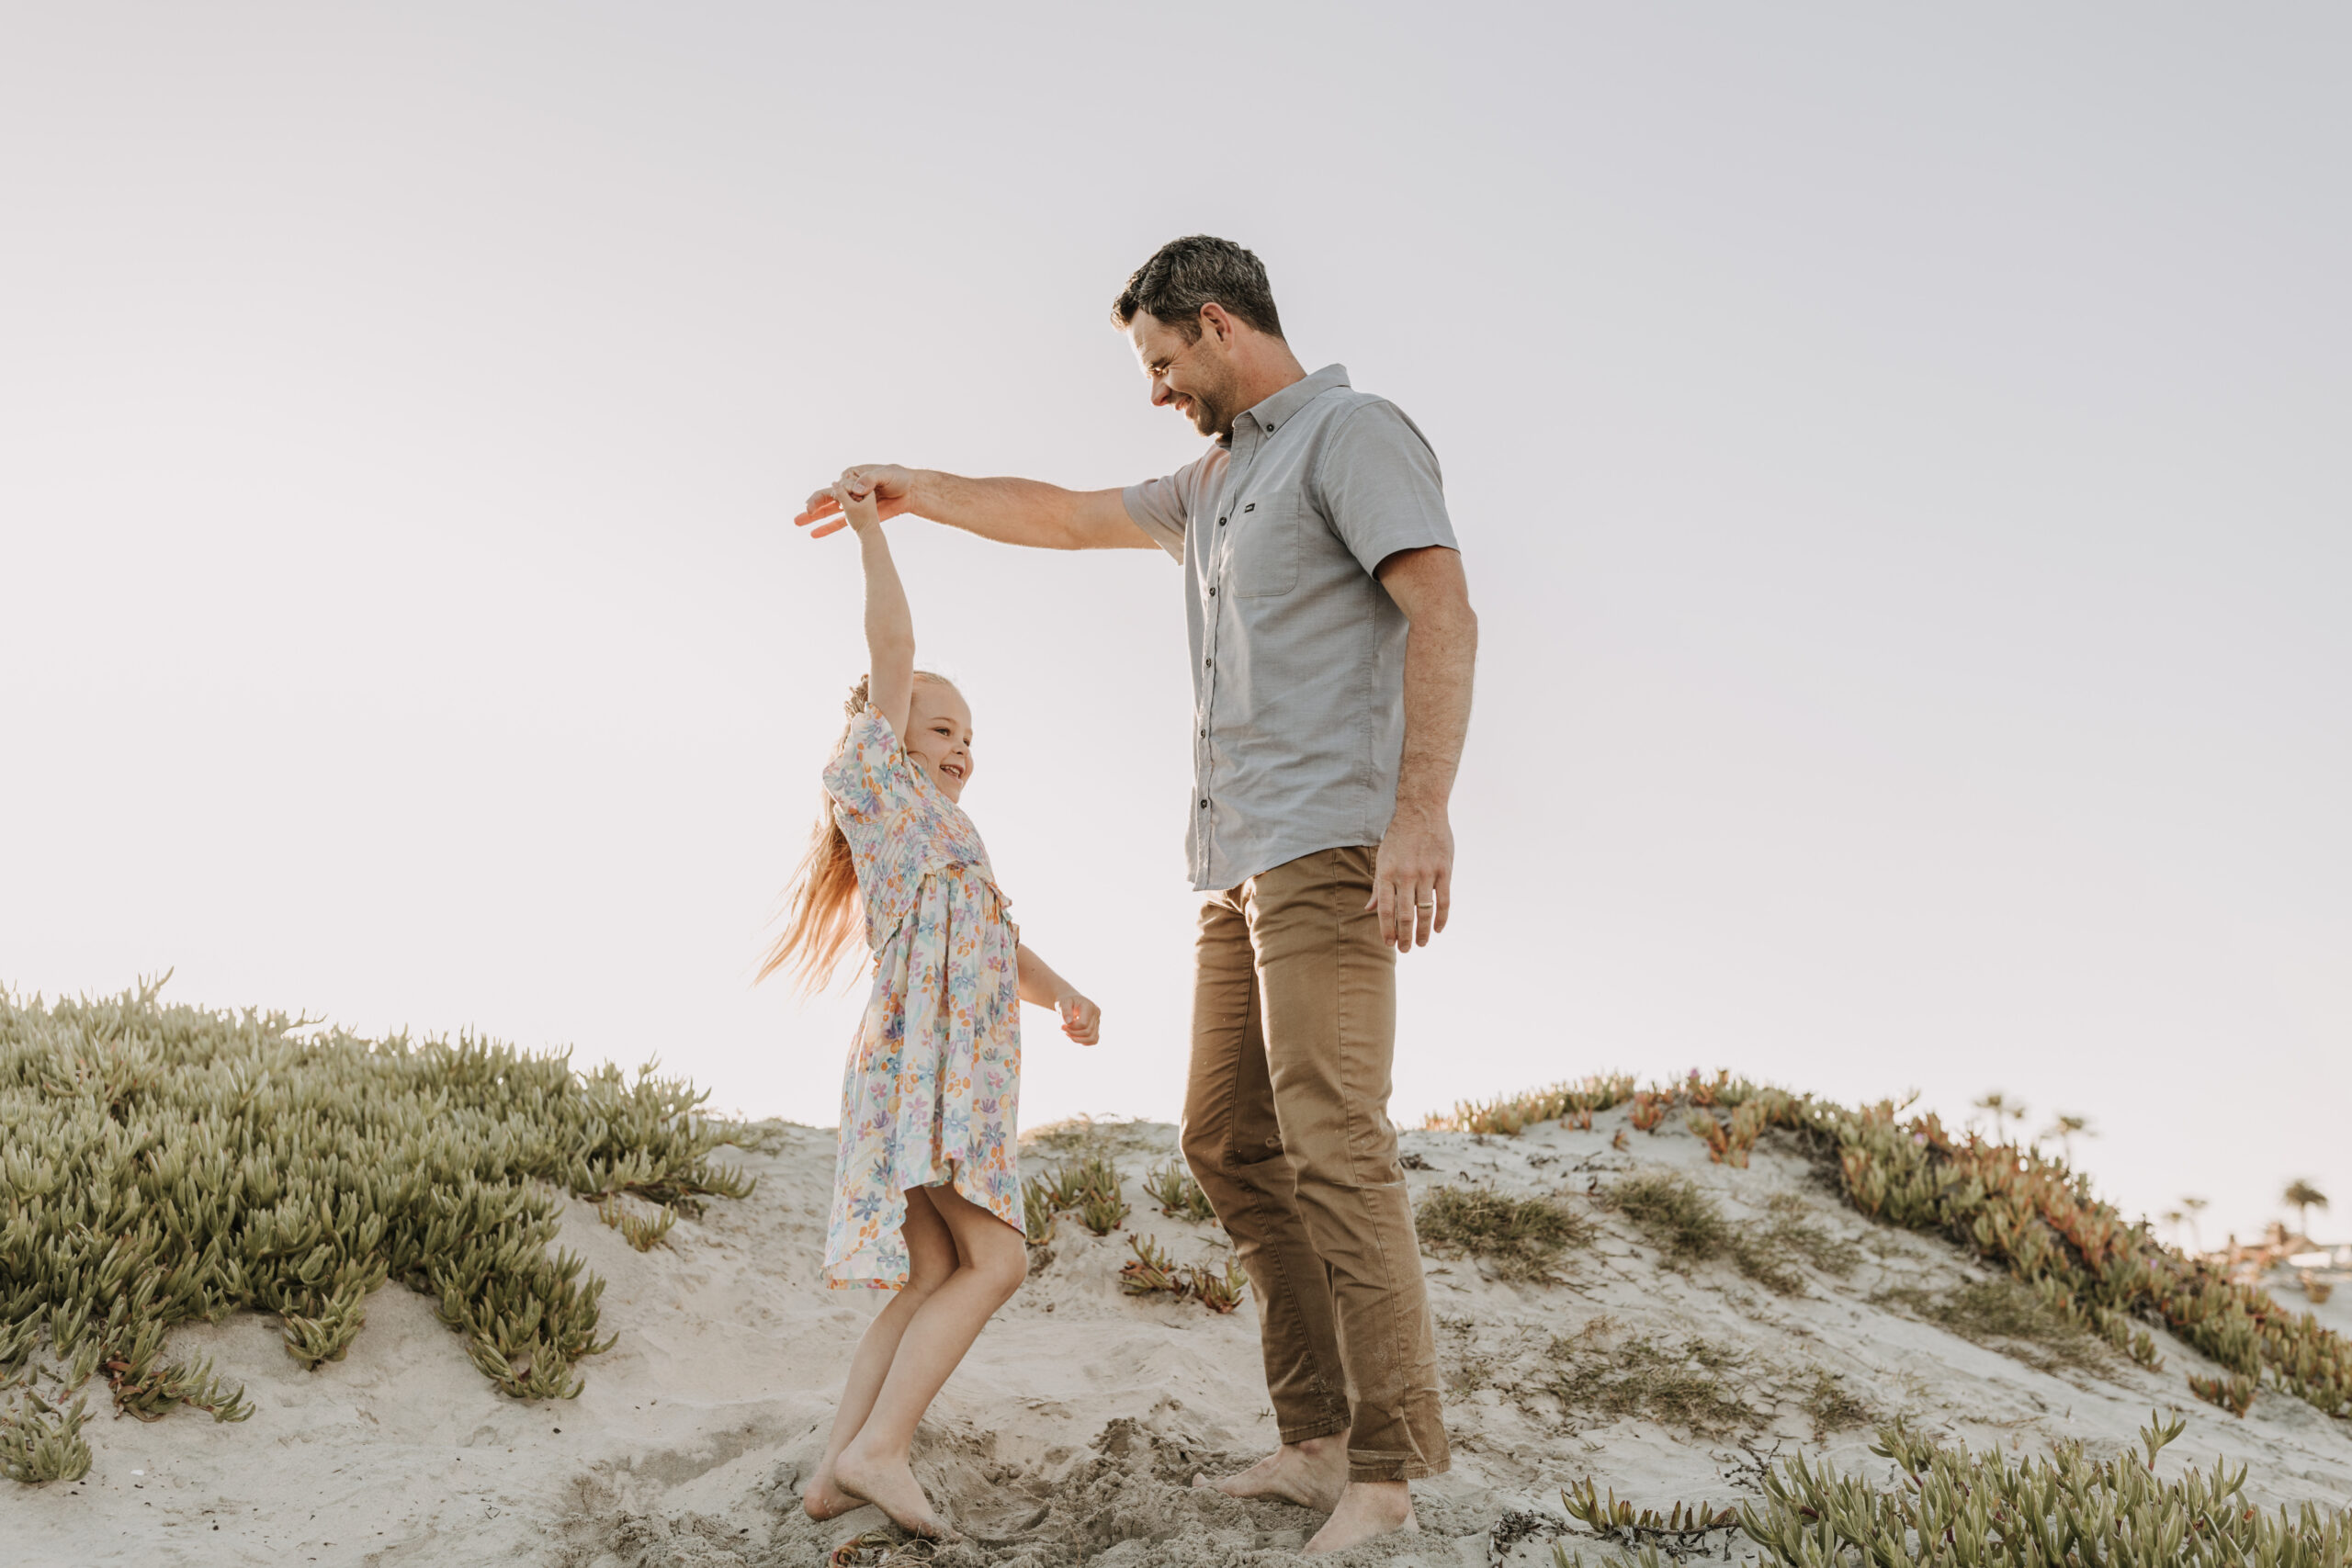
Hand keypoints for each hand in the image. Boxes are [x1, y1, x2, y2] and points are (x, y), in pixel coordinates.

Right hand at [795, 465, 917, 538]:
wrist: (910, 492)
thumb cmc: (899, 478)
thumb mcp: (886, 475)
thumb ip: (871, 479)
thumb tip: (857, 488)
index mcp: (852, 475)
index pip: (836, 485)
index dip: (832, 494)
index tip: (842, 500)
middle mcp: (848, 488)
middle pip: (826, 497)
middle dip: (813, 505)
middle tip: (803, 513)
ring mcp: (851, 502)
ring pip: (828, 511)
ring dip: (813, 517)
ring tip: (797, 522)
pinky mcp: (856, 515)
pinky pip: (838, 522)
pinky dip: (826, 528)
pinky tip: (813, 533)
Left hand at [1056, 993, 1100, 1045]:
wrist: (1071, 1001)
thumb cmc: (1066, 1002)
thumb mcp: (1062, 1003)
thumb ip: (1065, 1011)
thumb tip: (1068, 1022)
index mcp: (1089, 1006)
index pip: (1083, 1024)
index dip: (1072, 1028)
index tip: (1062, 1025)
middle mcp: (1096, 1014)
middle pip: (1087, 1031)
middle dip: (1073, 1033)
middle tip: (1062, 1028)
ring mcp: (1098, 1021)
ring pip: (1092, 1038)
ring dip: (1078, 1040)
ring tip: (1068, 1034)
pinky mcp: (1096, 1027)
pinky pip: (1094, 1040)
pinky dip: (1084, 1042)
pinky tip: (1074, 1037)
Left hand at [1367, 802, 1452, 951]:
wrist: (1421, 810)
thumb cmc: (1399, 836)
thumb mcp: (1383, 858)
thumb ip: (1378, 886)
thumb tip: (1369, 909)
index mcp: (1387, 873)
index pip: (1385, 909)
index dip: (1386, 930)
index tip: (1389, 944)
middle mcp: (1406, 875)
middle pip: (1405, 914)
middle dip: (1405, 936)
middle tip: (1406, 950)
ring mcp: (1427, 873)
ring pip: (1425, 910)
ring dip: (1424, 931)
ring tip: (1422, 943)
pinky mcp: (1444, 870)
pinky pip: (1444, 900)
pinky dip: (1442, 917)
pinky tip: (1439, 929)